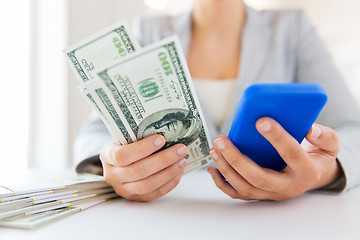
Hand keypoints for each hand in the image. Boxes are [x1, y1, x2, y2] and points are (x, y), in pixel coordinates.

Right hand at [100, 134, 186, 201]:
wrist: (120, 164)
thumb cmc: (126, 146)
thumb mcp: (125, 138)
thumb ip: (138, 136)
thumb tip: (167, 131)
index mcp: (108, 156)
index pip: (122, 155)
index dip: (143, 148)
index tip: (161, 139)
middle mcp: (113, 176)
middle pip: (138, 171)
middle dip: (163, 159)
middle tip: (180, 149)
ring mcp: (124, 190)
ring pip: (148, 184)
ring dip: (169, 172)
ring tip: (182, 159)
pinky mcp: (137, 198)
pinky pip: (156, 193)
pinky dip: (170, 182)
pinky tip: (179, 170)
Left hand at [208, 117, 340, 200]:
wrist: (313, 175)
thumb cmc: (317, 156)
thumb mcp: (330, 145)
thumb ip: (325, 136)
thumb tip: (310, 129)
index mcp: (306, 171)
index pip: (291, 154)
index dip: (277, 138)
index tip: (261, 121)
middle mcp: (287, 186)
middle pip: (259, 177)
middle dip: (237, 159)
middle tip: (221, 140)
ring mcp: (272, 193)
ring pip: (245, 187)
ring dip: (226, 169)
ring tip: (215, 149)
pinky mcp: (260, 194)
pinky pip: (238, 193)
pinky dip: (223, 183)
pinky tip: (213, 168)